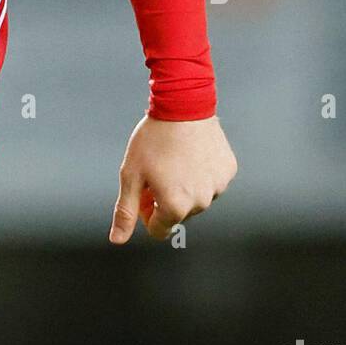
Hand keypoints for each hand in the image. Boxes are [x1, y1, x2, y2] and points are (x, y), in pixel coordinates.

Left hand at [109, 114, 236, 243]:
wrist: (182, 104)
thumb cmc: (153, 139)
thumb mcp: (131, 174)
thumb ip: (125, 210)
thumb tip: (117, 240)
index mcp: (175, 207)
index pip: (158, 229)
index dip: (146, 212)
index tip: (142, 191)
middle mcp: (201, 203)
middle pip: (178, 213)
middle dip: (165, 199)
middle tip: (156, 171)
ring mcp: (218, 187)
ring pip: (196, 197)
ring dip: (185, 186)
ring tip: (174, 159)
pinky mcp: (228, 170)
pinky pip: (212, 180)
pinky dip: (202, 172)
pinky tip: (191, 153)